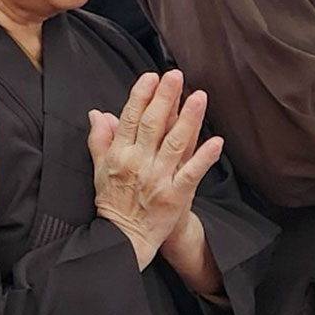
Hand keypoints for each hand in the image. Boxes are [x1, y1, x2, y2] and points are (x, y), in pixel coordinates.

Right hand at [86, 70, 223, 268]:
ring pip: (175, 143)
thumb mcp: (99, 169)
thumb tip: (97, 113)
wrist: (124, 239)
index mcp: (119, 154)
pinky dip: (204, 157)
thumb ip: (99, 139)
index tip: (152, 76)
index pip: (130, 118)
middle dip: (165, 98)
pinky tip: (216, 141)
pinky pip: (192, 173)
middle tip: (176, 76)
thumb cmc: (113, 201)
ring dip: (188, 119)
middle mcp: (138, 163)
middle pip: (153, 125)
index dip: (141, 96)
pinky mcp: (176, 196)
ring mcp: (158, 179)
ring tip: (199, 97)